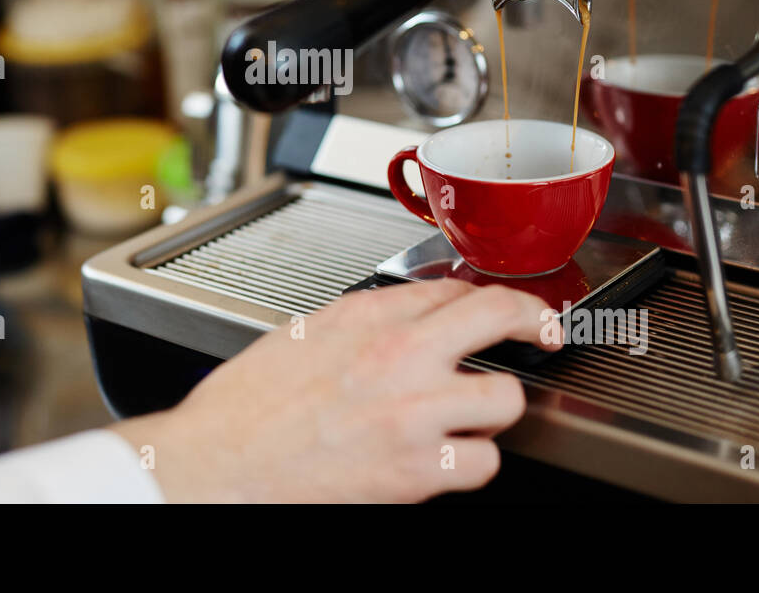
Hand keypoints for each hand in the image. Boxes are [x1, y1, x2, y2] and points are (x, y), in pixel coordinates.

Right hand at [111, 279, 562, 502]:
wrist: (217, 463)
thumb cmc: (245, 406)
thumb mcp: (303, 334)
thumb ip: (364, 319)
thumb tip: (407, 314)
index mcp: (365, 315)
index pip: (453, 286)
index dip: (487, 295)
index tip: (502, 306)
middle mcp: (396, 355)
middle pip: (499, 315)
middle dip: (532, 320)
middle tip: (541, 331)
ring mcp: (412, 413)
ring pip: (507, 398)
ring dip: (494, 408)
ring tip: (471, 414)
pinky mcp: (415, 471)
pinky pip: (483, 463)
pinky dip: (471, 463)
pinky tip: (446, 457)